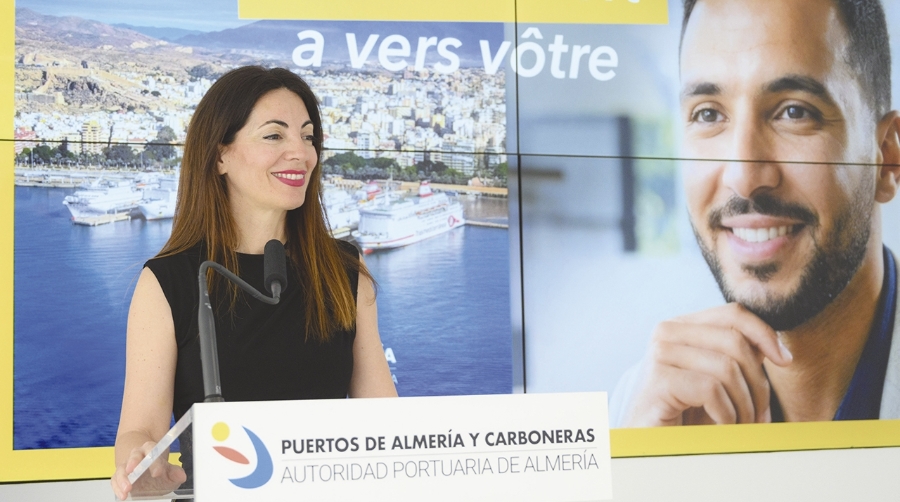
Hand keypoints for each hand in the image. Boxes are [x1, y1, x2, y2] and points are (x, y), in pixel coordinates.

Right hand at [111, 441, 186, 500]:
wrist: (146, 474)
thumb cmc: (158, 472)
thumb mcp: (169, 473)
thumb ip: (175, 473)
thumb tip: (181, 475)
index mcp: (151, 451)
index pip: (152, 450)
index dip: (155, 460)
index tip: (158, 472)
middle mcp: (137, 456)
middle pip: (134, 455)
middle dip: (134, 463)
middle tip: (134, 472)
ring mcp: (127, 467)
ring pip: (122, 468)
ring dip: (123, 478)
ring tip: (127, 489)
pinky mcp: (119, 477)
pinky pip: (115, 480)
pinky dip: (117, 487)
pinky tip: (122, 495)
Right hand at [623, 303, 792, 426]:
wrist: (652, 443)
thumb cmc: (688, 413)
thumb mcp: (719, 379)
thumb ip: (739, 357)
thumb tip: (774, 346)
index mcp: (683, 325)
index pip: (733, 313)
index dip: (764, 334)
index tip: (785, 361)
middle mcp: (667, 332)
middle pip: (735, 341)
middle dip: (757, 383)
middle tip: (759, 416)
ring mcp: (660, 354)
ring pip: (726, 367)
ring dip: (744, 406)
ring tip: (741, 426)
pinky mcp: (658, 380)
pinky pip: (711, 389)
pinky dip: (726, 414)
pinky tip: (721, 426)